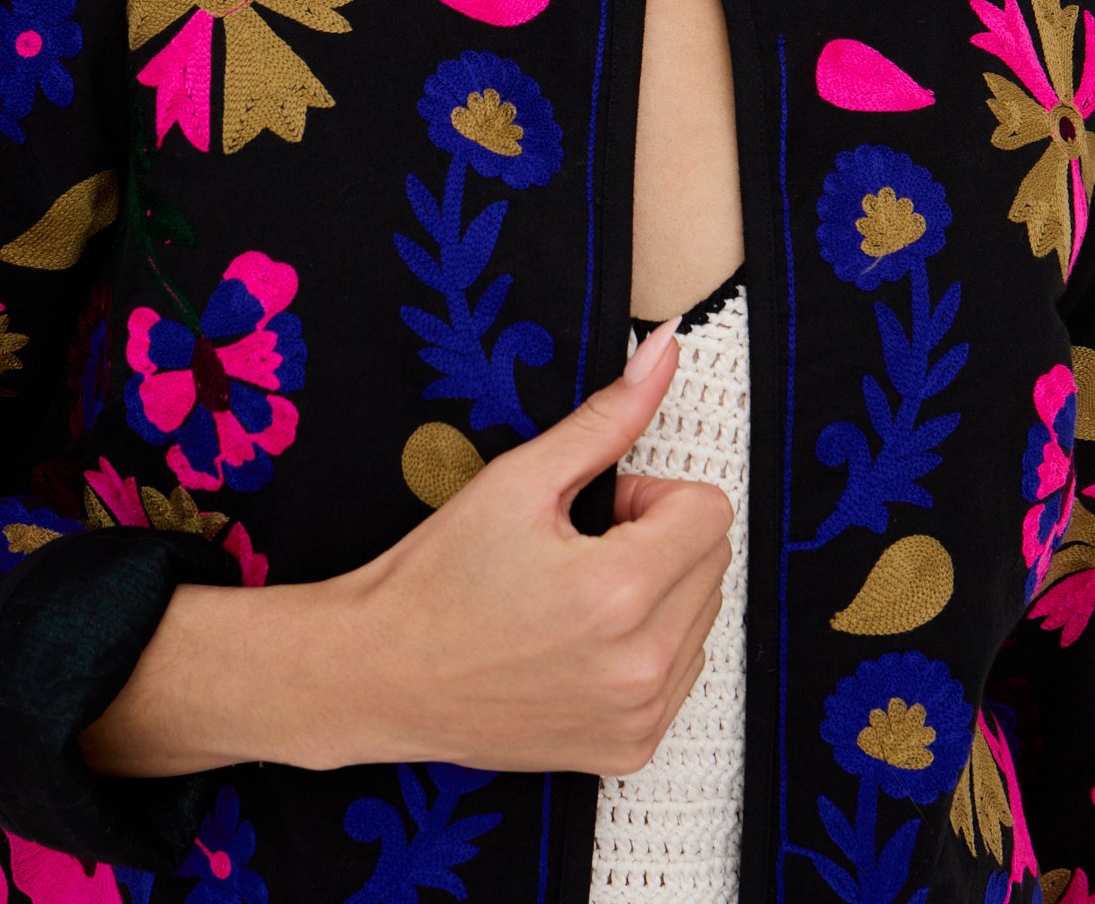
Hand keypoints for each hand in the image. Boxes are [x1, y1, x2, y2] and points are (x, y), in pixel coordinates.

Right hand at [319, 318, 734, 775]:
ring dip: (658, 593)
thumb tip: (668, 345)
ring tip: (574, 597)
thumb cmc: (439, 575)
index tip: (595, 511)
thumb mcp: (521, 479)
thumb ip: (609, 415)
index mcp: (618, 592)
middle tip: (578, 549)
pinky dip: (647, 645)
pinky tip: (581, 641)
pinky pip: (683, 672)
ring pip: (703, 616)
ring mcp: (640, 717)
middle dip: (658, 539)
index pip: (710, 511)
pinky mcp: (631, 750)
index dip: (650, 495)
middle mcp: (643, 665)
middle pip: (713, 562)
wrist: (381, 675)